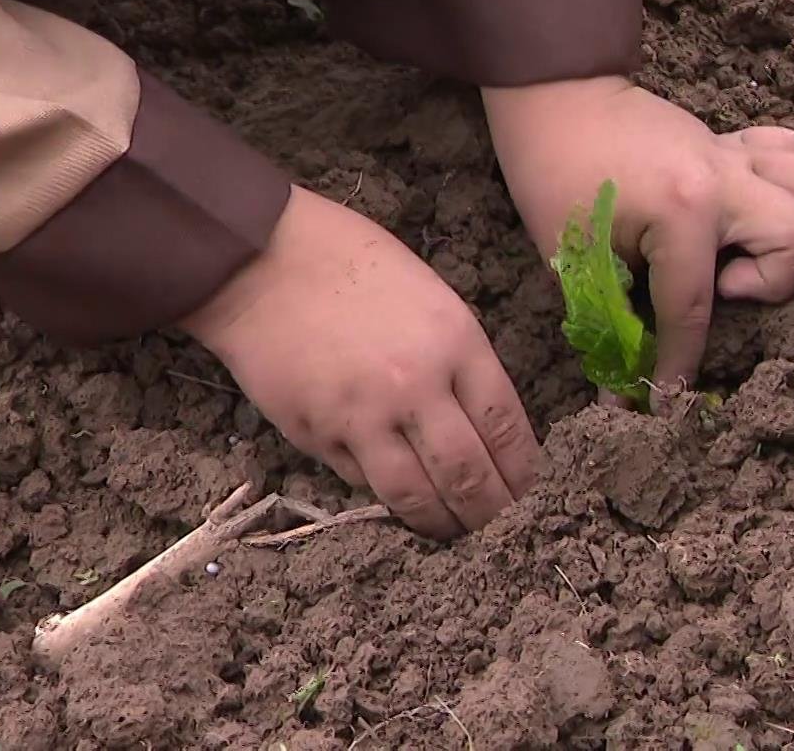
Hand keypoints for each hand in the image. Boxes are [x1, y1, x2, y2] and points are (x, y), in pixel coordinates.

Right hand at [179, 186, 540, 536]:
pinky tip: (399, 500)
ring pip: (415, 495)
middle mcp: (416, 386)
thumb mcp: (433, 298)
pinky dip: (385, 496)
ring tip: (455, 533)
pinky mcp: (317, 436)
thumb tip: (483, 421)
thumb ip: (460, 360)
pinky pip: (362, 482)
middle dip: (492, 512)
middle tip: (502, 531)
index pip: (506, 427)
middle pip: (468, 473)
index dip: (524, 471)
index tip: (531, 491)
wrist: (262, 261)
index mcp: (456, 342)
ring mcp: (363, 416)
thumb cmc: (354, 264)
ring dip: (441, 523)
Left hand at [484, 76, 793, 387]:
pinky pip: (793, 154)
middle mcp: (722, 176)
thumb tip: (621, 394)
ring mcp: (734, 153)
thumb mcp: (575, 257)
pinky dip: (788, 184)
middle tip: (721, 284)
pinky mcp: (733, 141)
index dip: (679, 362)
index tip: (665, 399)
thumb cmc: (553, 175)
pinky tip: (750, 210)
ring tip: (741, 249)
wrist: (556, 97)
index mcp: (680, 206)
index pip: (694, 305)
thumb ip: (611, 321)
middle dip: (773, 280)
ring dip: (790, 228)